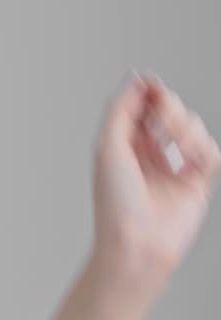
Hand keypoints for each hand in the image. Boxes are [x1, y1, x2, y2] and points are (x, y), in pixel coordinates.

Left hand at [92, 72, 219, 284]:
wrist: (138, 240)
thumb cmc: (116, 202)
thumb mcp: (108, 146)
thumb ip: (121, 109)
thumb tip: (136, 79)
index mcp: (122, 144)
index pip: (141, 106)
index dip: (149, 93)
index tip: (152, 86)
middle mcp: (148, 153)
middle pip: (169, 111)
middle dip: (168, 109)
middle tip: (161, 117)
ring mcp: (173, 167)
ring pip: (193, 128)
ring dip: (185, 131)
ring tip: (174, 146)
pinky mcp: (197, 182)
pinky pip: (211, 153)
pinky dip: (202, 152)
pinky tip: (189, 163)